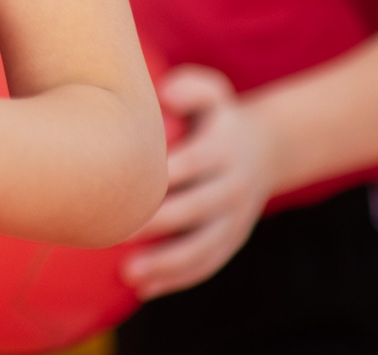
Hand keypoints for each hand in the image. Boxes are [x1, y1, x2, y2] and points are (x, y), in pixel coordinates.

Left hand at [123, 66, 279, 297]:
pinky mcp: (231, 240)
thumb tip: (166, 95)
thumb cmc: (216, 117)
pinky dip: (177, 279)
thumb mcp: (212, 93)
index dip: (159, 178)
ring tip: (128, 275)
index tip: (121, 186)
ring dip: (165, 264)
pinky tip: (144, 289)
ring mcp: (234, 218)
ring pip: (201, 247)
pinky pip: (206, 264)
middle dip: (153, 226)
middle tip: (111, 234)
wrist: (266, 148)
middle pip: (192, 210)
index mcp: (222, 148)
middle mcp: (232, 186)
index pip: (190, 165)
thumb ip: (192, 87)